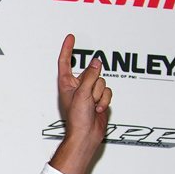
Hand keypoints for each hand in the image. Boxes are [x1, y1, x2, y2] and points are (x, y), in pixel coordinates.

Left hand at [49, 34, 110, 173]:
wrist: (86, 135)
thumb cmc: (77, 118)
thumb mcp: (82, 94)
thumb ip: (90, 76)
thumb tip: (96, 62)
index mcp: (66, 84)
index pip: (66, 62)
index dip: (68, 49)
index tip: (70, 37)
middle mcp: (77, 87)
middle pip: (91, 73)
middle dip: (93, 84)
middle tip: (88, 98)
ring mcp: (89, 93)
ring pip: (102, 82)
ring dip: (100, 95)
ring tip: (92, 106)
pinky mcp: (99, 99)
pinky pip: (108, 92)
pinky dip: (105, 101)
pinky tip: (98, 110)